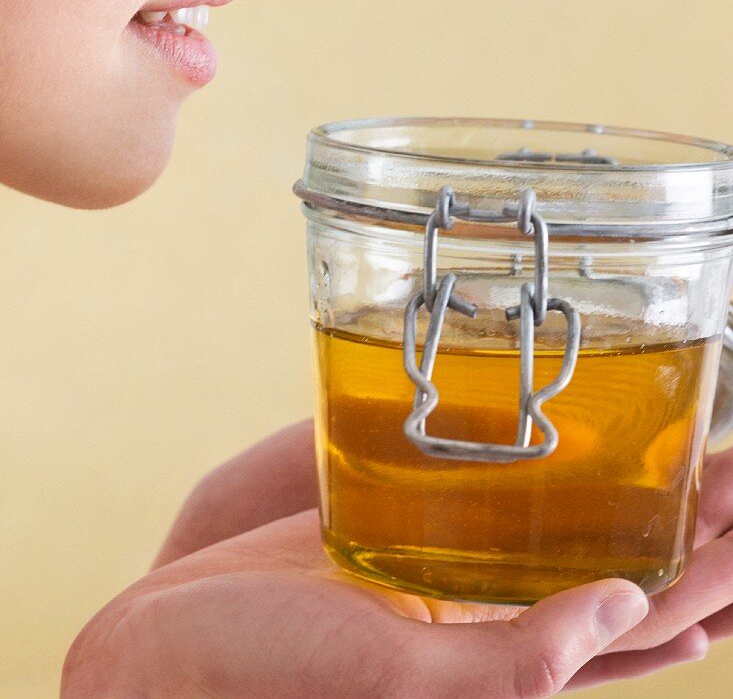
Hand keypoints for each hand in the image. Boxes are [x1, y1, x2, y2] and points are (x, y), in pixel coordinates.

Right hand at [61, 422, 729, 696]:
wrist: (168, 644)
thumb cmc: (267, 678)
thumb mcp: (397, 682)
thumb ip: (511, 664)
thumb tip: (625, 605)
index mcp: (512, 672)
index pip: (649, 621)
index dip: (716, 569)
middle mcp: (499, 624)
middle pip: (632, 575)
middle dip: (698, 525)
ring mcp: (459, 579)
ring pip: (579, 540)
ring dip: (642, 498)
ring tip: (688, 443)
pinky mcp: (415, 538)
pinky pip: (505, 512)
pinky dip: (556, 484)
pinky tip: (571, 448)